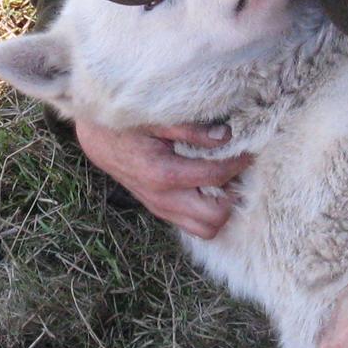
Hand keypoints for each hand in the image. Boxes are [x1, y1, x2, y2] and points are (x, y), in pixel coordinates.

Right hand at [75, 118, 252, 238]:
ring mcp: (161, 208)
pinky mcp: (160, 210)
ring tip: (225, 183)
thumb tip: (226, 136)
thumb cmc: (127, 124)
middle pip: (215, 217)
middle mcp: (163, 199)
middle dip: (232, 196)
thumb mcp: (158, 118)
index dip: (238, 164)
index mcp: (163, 174)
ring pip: (205, 229)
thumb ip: (193, 129)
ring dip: (220, 209)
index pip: (215, 176)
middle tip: (238, 172)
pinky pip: (191, 225)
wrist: (97, 138)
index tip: (249, 151)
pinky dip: (206, 213)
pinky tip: (209, 188)